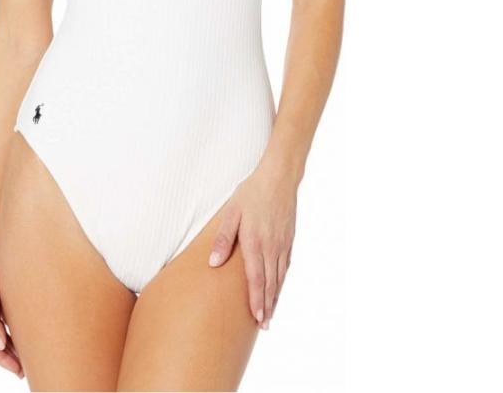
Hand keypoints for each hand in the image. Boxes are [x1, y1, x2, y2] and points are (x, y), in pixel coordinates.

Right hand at [0, 239, 23, 377]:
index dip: (2, 361)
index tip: (17, 371)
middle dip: (9, 356)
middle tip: (25, 368)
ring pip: (2, 329)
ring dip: (14, 342)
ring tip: (28, 352)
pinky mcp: (0, 292)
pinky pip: (8, 315)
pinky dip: (16, 325)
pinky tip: (27, 329)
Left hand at [207, 168, 296, 329]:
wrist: (279, 178)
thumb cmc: (251, 193)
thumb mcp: (231, 212)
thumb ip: (223, 238)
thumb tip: (213, 263)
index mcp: (255, 242)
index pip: (256, 278)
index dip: (256, 300)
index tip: (256, 318)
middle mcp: (271, 247)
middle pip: (270, 283)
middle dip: (267, 305)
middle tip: (264, 325)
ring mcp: (282, 244)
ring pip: (279, 277)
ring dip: (275, 296)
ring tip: (271, 313)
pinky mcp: (289, 239)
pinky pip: (286, 265)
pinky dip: (282, 280)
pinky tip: (279, 287)